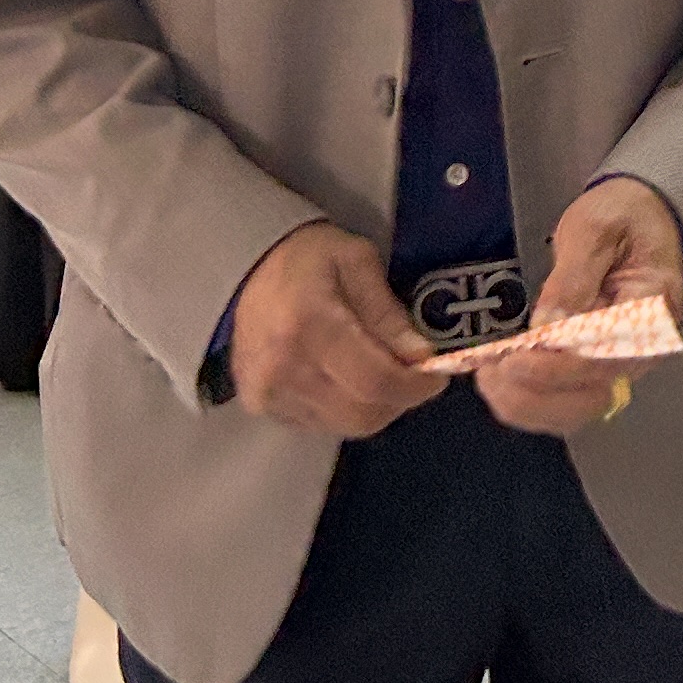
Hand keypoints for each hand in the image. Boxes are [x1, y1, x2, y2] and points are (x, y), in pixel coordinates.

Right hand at [226, 220, 447, 438]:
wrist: (246, 268)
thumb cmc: (309, 257)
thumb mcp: (358, 263)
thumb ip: (389, 313)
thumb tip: (422, 356)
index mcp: (310, 325)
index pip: (375, 381)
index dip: (414, 387)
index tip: (436, 376)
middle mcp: (284, 368)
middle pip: (362, 414)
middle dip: (399, 400)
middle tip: (412, 376)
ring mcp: (268, 392)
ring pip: (344, 425)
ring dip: (375, 407)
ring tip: (380, 374)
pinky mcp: (260, 405)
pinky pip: (320, 424)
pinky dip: (345, 409)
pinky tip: (346, 379)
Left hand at [474, 178, 682, 437]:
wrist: (645, 220)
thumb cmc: (624, 217)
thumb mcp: (595, 227)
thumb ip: (572, 276)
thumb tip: (546, 326)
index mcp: (652, 311)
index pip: (605, 357)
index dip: (557, 368)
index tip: (513, 360)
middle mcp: (641, 350)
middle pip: (591, 397)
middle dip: (535, 395)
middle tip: (490, 373)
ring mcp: (619, 365)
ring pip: (576, 410)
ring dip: (527, 404)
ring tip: (488, 378)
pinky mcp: (598, 370)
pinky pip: (565, 402)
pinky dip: (529, 401)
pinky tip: (500, 381)